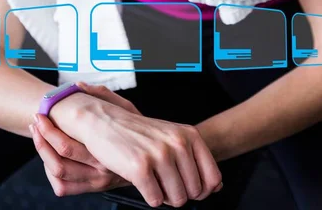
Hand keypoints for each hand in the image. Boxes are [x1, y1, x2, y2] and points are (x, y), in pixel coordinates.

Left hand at [30, 82, 141, 196]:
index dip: (48, 129)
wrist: (154, 159)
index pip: (66, 145)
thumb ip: (103, 95)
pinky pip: (64, 188)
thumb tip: (79, 85)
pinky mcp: (94, 189)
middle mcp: (101, 167)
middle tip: (36, 121)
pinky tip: (50, 157)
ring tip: (39, 136)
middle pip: (59, 160)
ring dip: (43, 154)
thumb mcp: (127, 109)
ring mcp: (98, 180)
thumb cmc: (138, 129)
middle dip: (41, 138)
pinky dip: (52, 174)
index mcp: (105, 147)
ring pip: (59, 173)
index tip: (41, 113)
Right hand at [49, 85, 223, 206]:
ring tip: (151, 177)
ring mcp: (159, 154)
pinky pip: (155, 201)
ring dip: (163, 195)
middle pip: (194, 193)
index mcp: (189, 135)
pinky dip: (148, 196)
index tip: (187, 184)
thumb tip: (216, 187)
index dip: (201, 190)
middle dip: (178, 192)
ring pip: (176, 200)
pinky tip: (140, 179)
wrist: (104, 121)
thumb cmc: (139, 133)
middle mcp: (177, 143)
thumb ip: (195, 158)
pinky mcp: (140, 167)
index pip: (213, 178)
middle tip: (161, 177)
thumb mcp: (172, 136)